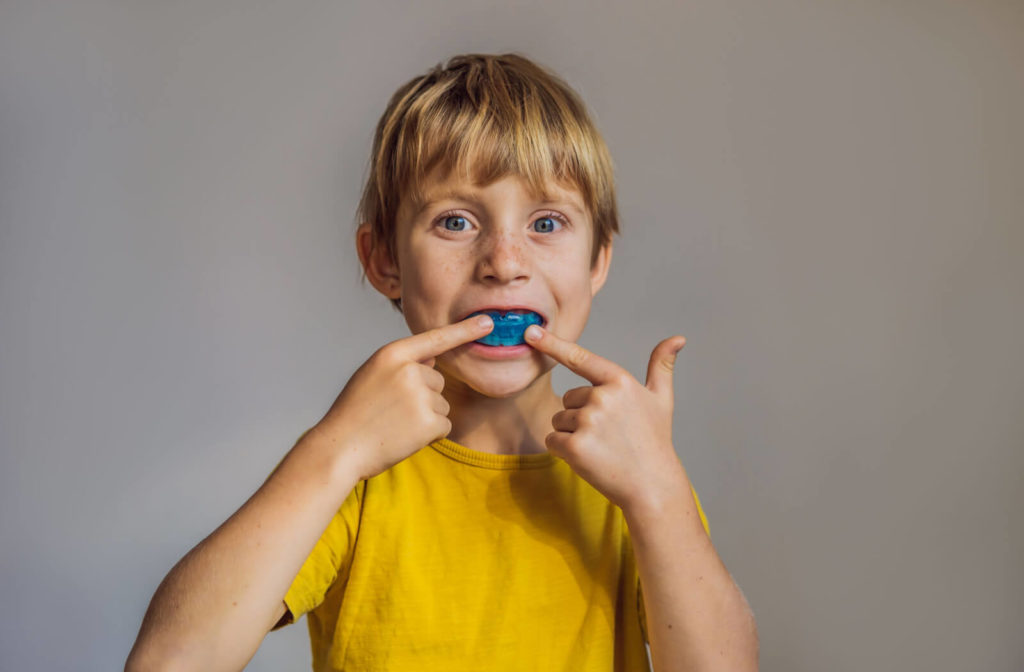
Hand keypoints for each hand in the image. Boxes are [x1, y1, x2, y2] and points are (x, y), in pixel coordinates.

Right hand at [309, 314, 494, 481]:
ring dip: (425, 417)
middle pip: (437, 381)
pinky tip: (404, 438)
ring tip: (394, 425)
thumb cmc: (354, 413)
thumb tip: (435, 357)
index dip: (465, 330)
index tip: (488, 322)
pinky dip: (430, 435)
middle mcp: (410, 370)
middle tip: (391, 412)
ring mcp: (421, 396)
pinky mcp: (430, 422)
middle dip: (422, 397)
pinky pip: (444, 425)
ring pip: (441, 404)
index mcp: (393, 354)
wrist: (340, 448)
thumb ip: (403, 363)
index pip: (436, 338)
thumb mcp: (372, 375)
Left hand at [523, 325, 687, 509]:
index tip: (531, 332)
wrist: (652, 485)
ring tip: (601, 447)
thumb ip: (662, 366)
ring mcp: (588, 421)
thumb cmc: (654, 440)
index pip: (580, 358)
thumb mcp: (661, 400)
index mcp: (620, 381)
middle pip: (568, 399)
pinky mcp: (575, 446)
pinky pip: (552, 440)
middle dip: (580, 415)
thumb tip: (678, 338)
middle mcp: (602, 397)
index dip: (552, 343)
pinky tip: (589, 458)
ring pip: (559, 420)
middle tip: (608, 434)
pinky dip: (563, 451)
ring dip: (572, 434)